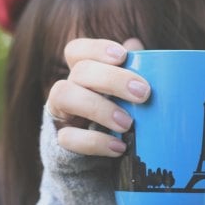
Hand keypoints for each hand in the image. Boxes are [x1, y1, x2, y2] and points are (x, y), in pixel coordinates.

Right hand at [46, 38, 149, 156]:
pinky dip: (95, 142)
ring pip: (62, 95)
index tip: (122, 55)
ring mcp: (61, 114)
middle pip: (79, 71)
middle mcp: (68, 88)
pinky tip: (119, 147)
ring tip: (128, 124)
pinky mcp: (60, 142)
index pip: (77, 50)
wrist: (104, 157)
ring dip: (98, 107)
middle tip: (143, 93)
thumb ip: (135, 73)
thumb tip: (138, 46)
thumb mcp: (130, 95)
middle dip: (112, 79)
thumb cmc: (121, 116)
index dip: (97, 48)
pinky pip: (68, 138)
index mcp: (84, 74)